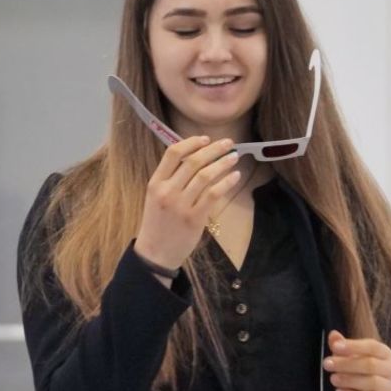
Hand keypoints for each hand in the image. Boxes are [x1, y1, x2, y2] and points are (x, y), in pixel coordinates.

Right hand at [134, 136, 241, 270]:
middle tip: (228, 143)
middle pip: (193, 161)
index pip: (172, 154)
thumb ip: (170, 180)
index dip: (191, 142)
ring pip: (205, 175)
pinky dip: (226, 182)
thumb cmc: (157, 223)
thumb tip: (195, 159)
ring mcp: (181, 205)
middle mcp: (167, 191)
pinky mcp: (194, 218)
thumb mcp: (156, 198)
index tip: (206, 138)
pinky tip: (235, 176)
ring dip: (223, 163)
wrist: (155, 253)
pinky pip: (213, 194)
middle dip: (213, 149)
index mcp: (155, 183)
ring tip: (234, 157)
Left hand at [323, 330, 390, 390]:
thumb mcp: (349, 354)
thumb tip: (333, 334)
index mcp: (385, 353)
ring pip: (372, 382)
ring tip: (333, 378)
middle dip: (347, 364)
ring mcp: (390, 387)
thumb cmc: (359, 367)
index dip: (353, 346)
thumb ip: (341, 345)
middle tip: (327, 364)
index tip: (334, 347)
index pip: (373, 346)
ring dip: (350, 380)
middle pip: (371, 365)